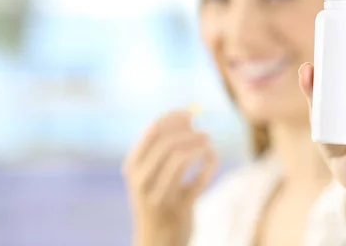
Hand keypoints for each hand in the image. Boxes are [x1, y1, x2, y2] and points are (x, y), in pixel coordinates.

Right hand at [123, 111, 216, 244]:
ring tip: (209, 143)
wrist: (158, 240)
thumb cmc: (158, 198)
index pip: (154, 131)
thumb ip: (165, 145)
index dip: (174, 117)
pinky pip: (199, 179)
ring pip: (181, 158)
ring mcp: (158, 196)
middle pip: (168, 143)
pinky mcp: (178, 209)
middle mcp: (141, 181)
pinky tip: (213, 159)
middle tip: (204, 133)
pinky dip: (210, 164)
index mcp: (132, 166)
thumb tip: (188, 114)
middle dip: (190, 133)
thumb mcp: (152, 171)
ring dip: (200, 146)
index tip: (190, 113)